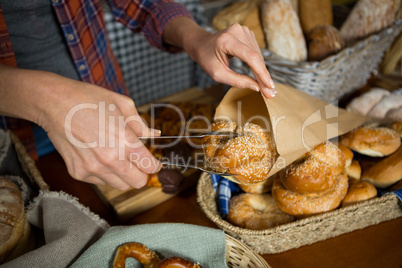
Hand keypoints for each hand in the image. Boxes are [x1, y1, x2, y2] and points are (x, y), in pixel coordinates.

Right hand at [0, 65, 160, 190]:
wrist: (55, 103)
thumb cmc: (90, 99)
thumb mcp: (122, 104)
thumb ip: (140, 124)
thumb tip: (154, 134)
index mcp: (126, 141)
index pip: (150, 167)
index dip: (154, 165)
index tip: (152, 162)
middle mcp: (111, 159)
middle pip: (138, 183)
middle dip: (141, 173)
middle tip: (136, 162)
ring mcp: (93, 168)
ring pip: (120, 185)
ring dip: (123, 175)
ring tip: (115, 157)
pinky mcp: (78, 172)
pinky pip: (100, 181)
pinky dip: (104, 173)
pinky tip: (98, 155)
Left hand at [163, 18, 275, 97]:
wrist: (200, 43)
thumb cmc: (206, 58)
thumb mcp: (217, 73)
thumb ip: (236, 80)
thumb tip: (256, 87)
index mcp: (227, 40)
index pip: (250, 57)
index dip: (261, 72)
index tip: (269, 86)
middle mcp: (237, 31)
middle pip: (256, 56)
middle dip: (263, 76)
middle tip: (270, 93)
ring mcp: (243, 30)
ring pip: (258, 55)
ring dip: (262, 71)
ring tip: (266, 87)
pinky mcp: (246, 33)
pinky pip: (256, 51)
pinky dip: (258, 64)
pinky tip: (260, 75)